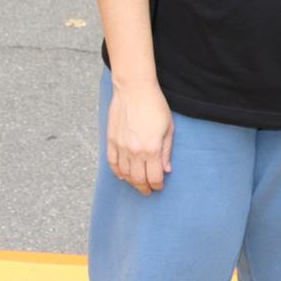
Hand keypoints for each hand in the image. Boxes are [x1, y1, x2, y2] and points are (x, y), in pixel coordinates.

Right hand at [105, 79, 173, 194]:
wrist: (134, 89)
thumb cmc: (155, 105)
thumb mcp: (168, 127)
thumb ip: (166, 151)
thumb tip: (166, 170)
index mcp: (152, 148)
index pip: (154, 177)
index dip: (157, 185)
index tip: (159, 186)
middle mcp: (135, 151)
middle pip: (138, 179)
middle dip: (144, 188)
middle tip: (148, 190)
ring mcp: (121, 147)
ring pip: (124, 174)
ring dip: (131, 182)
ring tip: (137, 183)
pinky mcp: (111, 141)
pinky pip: (112, 163)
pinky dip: (117, 172)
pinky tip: (123, 175)